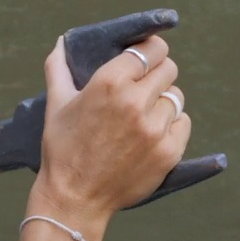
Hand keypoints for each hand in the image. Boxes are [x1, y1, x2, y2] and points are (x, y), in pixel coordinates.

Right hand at [29, 35, 190, 235]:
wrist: (75, 198)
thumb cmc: (63, 148)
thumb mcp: (56, 104)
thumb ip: (59, 67)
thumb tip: (61, 42)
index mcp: (109, 83)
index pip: (151, 49)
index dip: (150, 50)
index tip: (145, 57)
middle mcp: (136, 102)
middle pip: (169, 69)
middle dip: (157, 74)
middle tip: (144, 86)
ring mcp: (155, 129)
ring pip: (176, 97)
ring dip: (163, 101)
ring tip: (144, 114)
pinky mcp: (169, 152)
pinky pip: (183, 123)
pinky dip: (171, 125)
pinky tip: (152, 133)